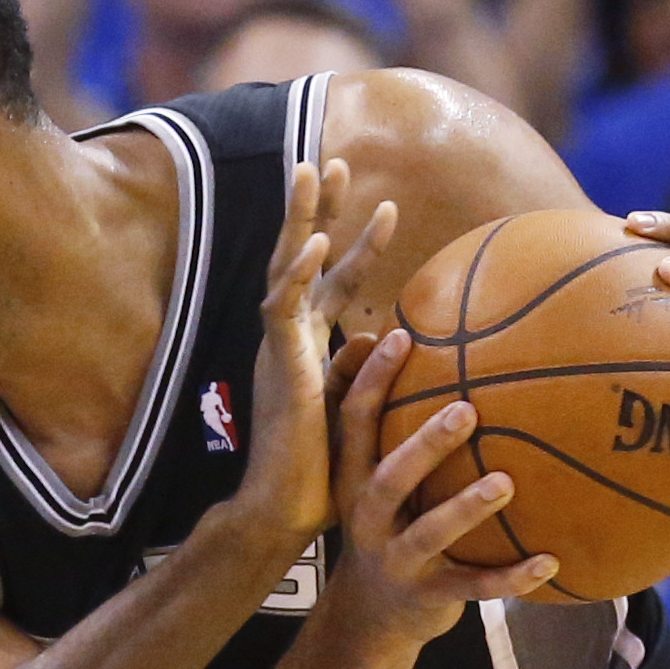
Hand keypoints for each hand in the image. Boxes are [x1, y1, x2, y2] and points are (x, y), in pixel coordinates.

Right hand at [237, 158, 394, 542]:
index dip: (359, 245)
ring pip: (285, 266)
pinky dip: (297, 274)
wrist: (289, 508)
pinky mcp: (276, 364)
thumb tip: (393, 338)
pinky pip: (281, 308)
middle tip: (331, 160)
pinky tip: (314, 242)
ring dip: (300, 218)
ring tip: (312, 170)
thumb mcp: (356, 408)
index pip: (334, 283)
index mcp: (308, 346)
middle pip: (301, 257)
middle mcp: (289, 338)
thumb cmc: (323, 471)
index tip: (390, 209)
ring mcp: (278, 347)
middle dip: (315, 209)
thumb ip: (367, 369)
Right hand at [326, 327, 557, 642]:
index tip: (401, 337)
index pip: (355, 423)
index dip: (373, 381)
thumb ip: (389, 429)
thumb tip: (398, 342)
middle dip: (426, 445)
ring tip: (505, 483)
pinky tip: (549, 562)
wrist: (371, 616)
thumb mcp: (373, 481)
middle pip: (392, 477)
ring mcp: (397, 559)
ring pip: (429, 533)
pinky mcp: (428, 595)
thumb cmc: (385, 527)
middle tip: (466, 410)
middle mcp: (368, 517)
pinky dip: (510, 578)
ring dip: (466, 508)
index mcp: (356, 479)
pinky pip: (472, 586)